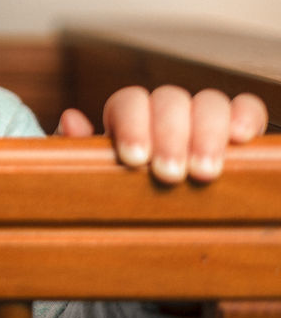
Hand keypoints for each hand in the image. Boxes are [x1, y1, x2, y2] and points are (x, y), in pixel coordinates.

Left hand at [56, 86, 267, 182]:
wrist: (155, 217)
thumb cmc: (122, 191)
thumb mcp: (92, 174)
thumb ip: (78, 149)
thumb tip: (71, 119)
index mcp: (129, 116)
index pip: (130, 101)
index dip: (132, 124)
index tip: (134, 158)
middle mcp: (166, 111)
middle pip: (170, 100)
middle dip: (169, 135)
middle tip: (169, 173)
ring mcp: (201, 117)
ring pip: (208, 102)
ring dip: (206, 133)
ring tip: (203, 172)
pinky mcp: (235, 130)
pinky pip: (245, 107)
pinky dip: (245, 115)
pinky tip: (241, 139)